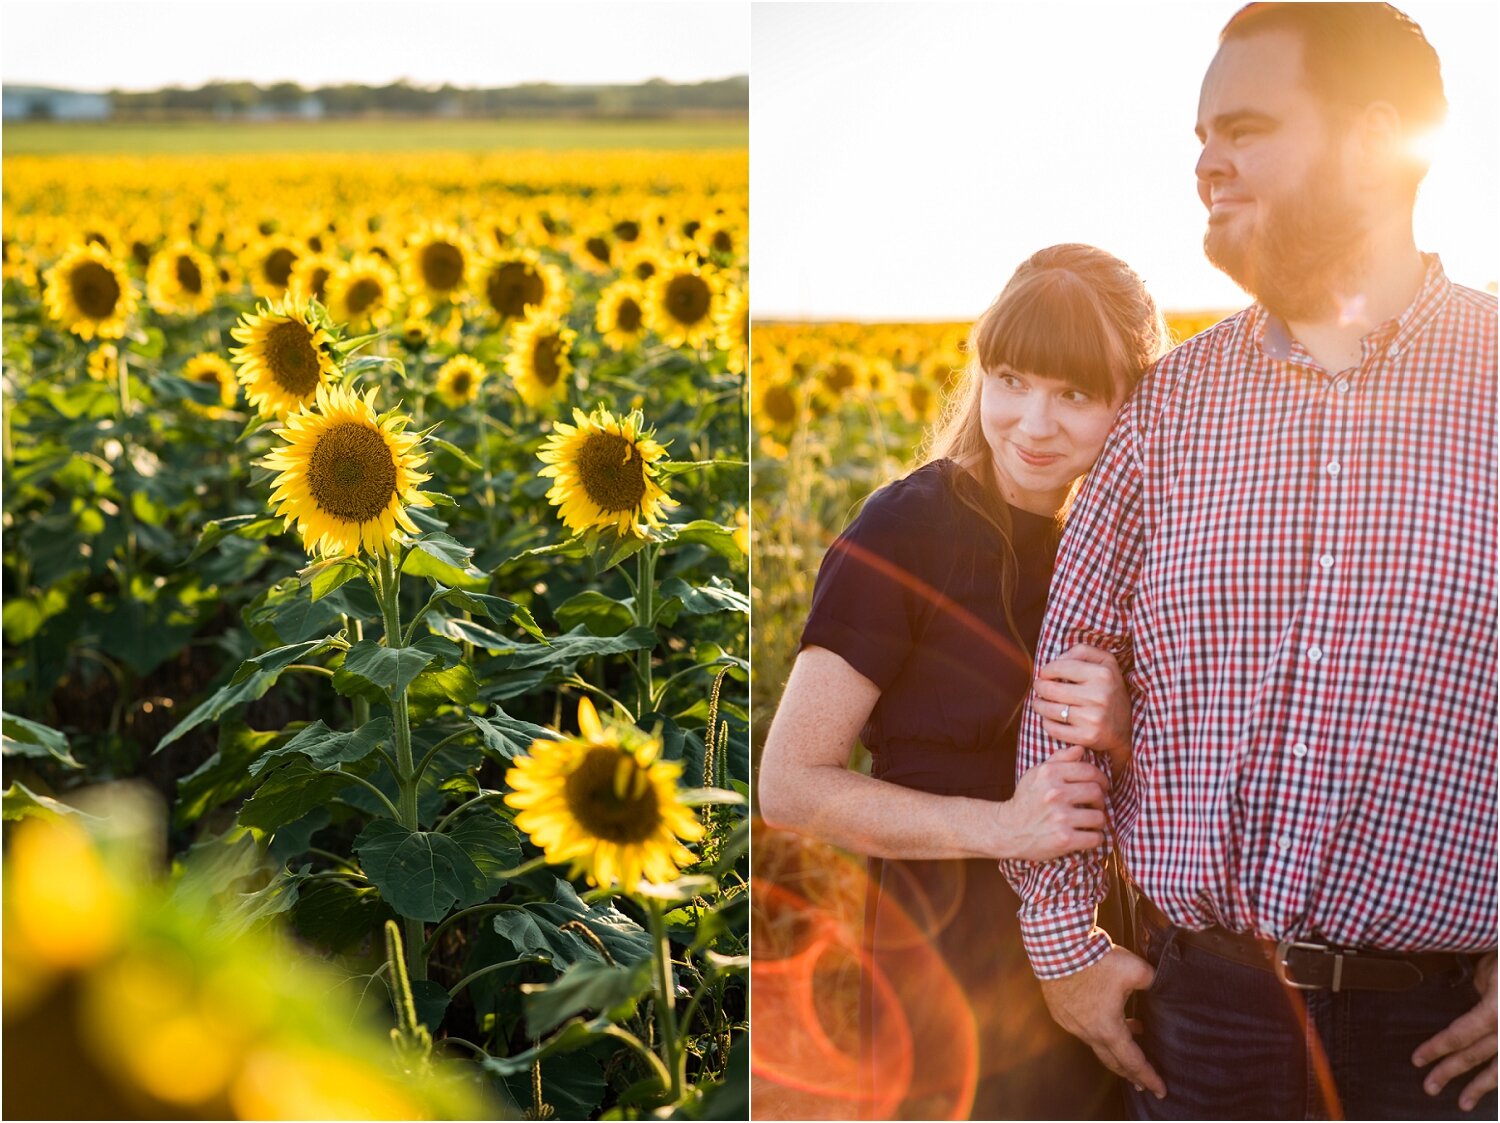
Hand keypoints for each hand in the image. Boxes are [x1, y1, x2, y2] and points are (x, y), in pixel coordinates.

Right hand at [999, 744, 1108, 860]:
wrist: (1008, 830)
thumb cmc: (1025, 801)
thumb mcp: (1036, 774)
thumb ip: (1059, 759)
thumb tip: (1081, 749)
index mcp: (1049, 774)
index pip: (1089, 771)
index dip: (1101, 779)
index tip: (1101, 786)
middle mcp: (1055, 793)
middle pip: (1096, 792)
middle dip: (1100, 800)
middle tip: (1095, 805)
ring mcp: (1060, 817)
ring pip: (1099, 816)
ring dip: (1098, 821)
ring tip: (1090, 822)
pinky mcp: (1064, 839)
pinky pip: (1095, 838)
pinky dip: (1095, 838)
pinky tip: (1086, 836)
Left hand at [1034, 644, 1130, 774]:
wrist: (1127, 728)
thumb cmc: (1109, 690)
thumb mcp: (1106, 663)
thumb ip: (1082, 651)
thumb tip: (1057, 658)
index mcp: (1103, 674)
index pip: (1061, 667)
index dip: (1046, 670)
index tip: (1044, 674)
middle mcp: (1099, 695)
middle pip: (1051, 689)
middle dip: (1039, 687)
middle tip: (1038, 687)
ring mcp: (1094, 718)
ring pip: (1049, 709)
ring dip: (1038, 705)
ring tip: (1039, 702)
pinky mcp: (1088, 737)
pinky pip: (1054, 729)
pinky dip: (1046, 723)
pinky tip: (1048, 718)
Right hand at [1039, 945, 1165, 1098]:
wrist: (1059, 946)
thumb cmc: (1096, 960)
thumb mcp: (1136, 970)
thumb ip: (1154, 981)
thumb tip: (1164, 985)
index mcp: (1109, 1029)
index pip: (1133, 1062)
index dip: (1149, 1076)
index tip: (1160, 1090)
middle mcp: (1088, 1032)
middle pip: (1113, 1061)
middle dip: (1130, 1073)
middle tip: (1142, 1081)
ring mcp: (1072, 1024)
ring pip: (1096, 1043)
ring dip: (1115, 1044)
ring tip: (1132, 1033)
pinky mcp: (1060, 1012)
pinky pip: (1082, 1028)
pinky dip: (1097, 1029)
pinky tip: (1104, 1015)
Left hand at [1412, 951, 1496, 1111]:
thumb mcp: (1491, 962)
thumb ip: (1481, 984)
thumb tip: (1474, 996)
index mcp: (1498, 1008)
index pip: (1462, 1033)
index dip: (1438, 1048)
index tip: (1416, 1060)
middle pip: (1477, 1053)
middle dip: (1451, 1071)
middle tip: (1428, 1088)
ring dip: (1481, 1087)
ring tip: (1463, 1106)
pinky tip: (1491, 1088)